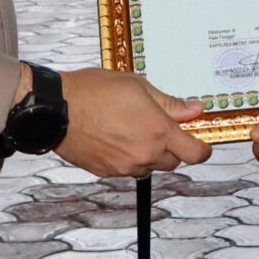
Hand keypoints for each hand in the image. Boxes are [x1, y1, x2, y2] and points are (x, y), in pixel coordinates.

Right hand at [54, 68, 210, 178]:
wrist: (56, 109)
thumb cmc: (92, 92)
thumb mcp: (138, 86)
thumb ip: (170, 103)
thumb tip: (193, 109)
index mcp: (158, 132)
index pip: (195, 153)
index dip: (203, 148)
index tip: (201, 142)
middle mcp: (144, 154)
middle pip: (173, 162)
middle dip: (172, 147)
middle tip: (158, 127)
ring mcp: (125, 166)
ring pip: (149, 166)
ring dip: (148, 153)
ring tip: (131, 128)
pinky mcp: (107, 172)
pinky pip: (127, 169)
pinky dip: (128, 157)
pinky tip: (116, 137)